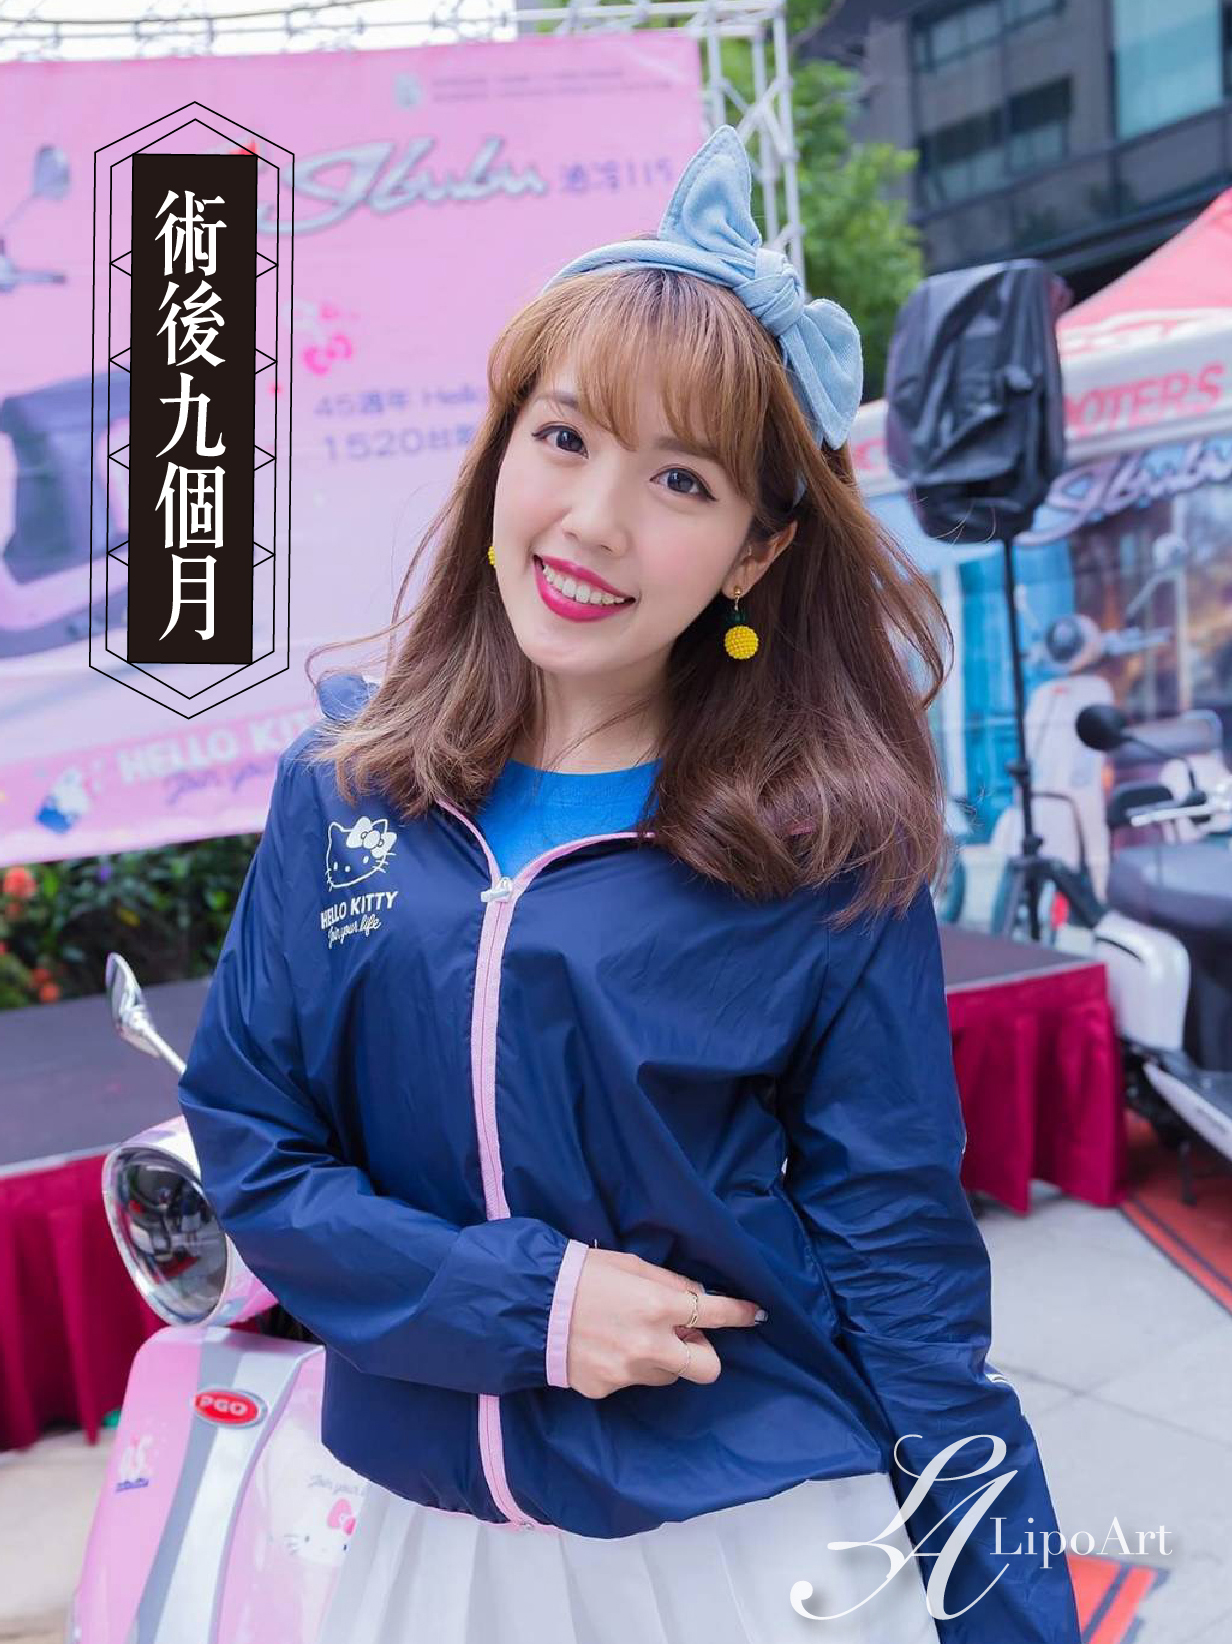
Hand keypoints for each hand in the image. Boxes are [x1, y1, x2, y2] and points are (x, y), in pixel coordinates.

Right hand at [564, 1247, 763, 1399]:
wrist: (530, 1306)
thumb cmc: (582, 1274)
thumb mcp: (631, 1266)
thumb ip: (669, 1284)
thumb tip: (698, 1297)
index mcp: (660, 1307)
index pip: (717, 1315)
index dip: (741, 1314)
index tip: (756, 1315)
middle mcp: (651, 1345)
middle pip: (707, 1368)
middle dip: (705, 1354)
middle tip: (686, 1336)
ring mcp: (629, 1372)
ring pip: (669, 1376)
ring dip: (663, 1359)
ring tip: (632, 1335)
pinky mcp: (607, 1389)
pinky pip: (633, 1381)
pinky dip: (628, 1366)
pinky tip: (605, 1347)